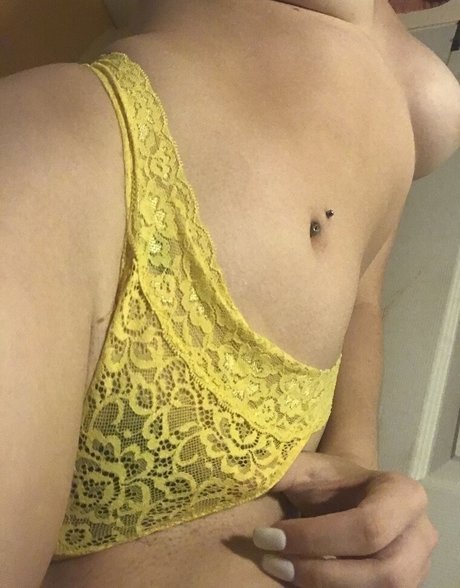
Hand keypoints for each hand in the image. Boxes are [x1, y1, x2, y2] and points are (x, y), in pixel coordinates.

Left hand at [253, 453, 437, 586]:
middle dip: (319, 571)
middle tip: (272, 562)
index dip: (315, 538)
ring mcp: (418, 566)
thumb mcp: (304, 471)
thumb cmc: (326, 482)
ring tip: (282, 571)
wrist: (348, 497)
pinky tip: (302, 580)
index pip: (367, 526)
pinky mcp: (403, 587)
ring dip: (326, 587)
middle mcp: (421, 532)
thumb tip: (247, 475)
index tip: (266, 537)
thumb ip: (280, 471)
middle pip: (382, 570)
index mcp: (403, 494)